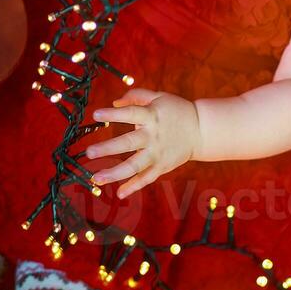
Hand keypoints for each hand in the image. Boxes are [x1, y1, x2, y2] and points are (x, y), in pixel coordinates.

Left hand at [85, 88, 201, 198]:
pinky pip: (146, 178)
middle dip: (108, 148)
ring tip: (96, 178)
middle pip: (128, 143)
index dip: (113, 114)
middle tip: (89, 152)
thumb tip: (114, 103)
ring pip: (135, 166)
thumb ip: (137, 96)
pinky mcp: (163, 166)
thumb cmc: (176, 110)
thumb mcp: (159, 97)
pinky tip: (119, 193)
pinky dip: (134, 186)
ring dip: (115, 173)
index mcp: (151, 116)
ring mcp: (157, 153)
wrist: (201, 130)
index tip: (96, 114)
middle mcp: (153, 136)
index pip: (130, 114)